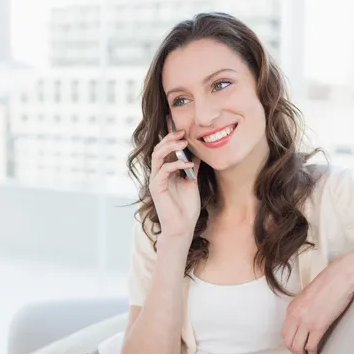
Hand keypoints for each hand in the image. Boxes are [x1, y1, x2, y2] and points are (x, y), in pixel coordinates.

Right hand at [149, 116, 200, 239]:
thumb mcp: (193, 181)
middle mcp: (159, 173)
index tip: (182, 126)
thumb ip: (192, 166)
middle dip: (170, 137)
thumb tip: (198, 150)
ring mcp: (156, 180)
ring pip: (157, 155)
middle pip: (159, 148)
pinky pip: (163, 170)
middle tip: (183, 131)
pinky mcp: (156, 187)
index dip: (171, 135)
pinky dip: (176, 164)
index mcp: (166, 170)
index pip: (165, 148)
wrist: (183, 226)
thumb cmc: (187, 207)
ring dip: (170, 146)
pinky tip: (188, 164)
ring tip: (183, 142)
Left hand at [281, 257, 353, 353]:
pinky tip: (317, 353)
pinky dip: (313, 353)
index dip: (290, 343)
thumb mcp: (306, 297)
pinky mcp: (319, 325)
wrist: (339, 278)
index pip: (284, 332)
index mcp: (291, 309)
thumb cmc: (326, 285)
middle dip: (295, 353)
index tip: (297, 347)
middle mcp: (295, 316)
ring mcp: (306, 322)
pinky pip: (311, 345)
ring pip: (297, 347)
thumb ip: (302, 309)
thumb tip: (304, 322)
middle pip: (288, 342)